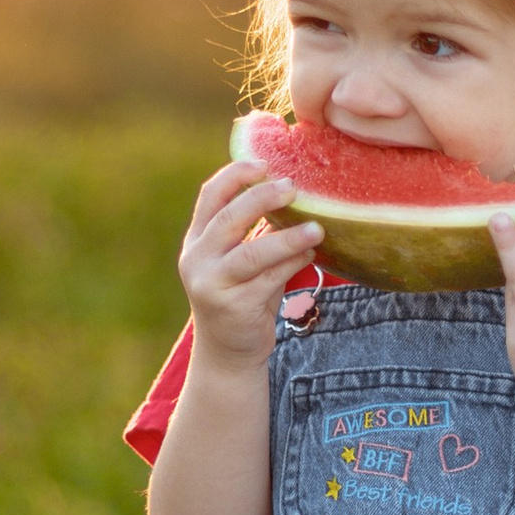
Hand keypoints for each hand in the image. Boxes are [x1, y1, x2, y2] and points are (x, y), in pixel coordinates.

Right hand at [177, 158, 321, 366]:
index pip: (210, 196)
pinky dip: (293, 264)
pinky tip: (311, 254)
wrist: (228, 352)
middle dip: (263, 198)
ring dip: (287, 237)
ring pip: (252, 253)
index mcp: (197, 241)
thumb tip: (294, 194)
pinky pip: (269, 280)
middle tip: (293, 186)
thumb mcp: (241, 260)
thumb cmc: (242, 296)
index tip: (265, 163)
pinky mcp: (234, 307)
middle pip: (229, 218)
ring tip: (318, 227)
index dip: (236, 175)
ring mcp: (212, 285)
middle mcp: (197, 260)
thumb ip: (256, 232)